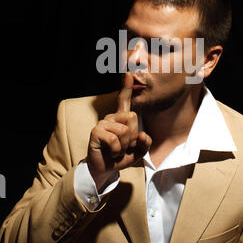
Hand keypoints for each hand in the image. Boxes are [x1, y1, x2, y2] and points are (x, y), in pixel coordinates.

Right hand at [86, 72, 151, 190]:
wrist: (105, 170)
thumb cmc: (120, 157)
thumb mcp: (138, 151)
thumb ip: (146, 143)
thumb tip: (143, 134)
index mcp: (121, 118)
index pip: (124, 100)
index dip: (127, 87)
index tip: (129, 73)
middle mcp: (112, 117)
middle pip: (133, 118)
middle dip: (133, 137)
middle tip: (124, 146)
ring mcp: (103, 123)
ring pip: (125, 130)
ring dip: (124, 146)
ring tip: (116, 150)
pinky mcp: (96, 131)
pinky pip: (115, 139)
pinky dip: (117, 150)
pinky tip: (111, 152)